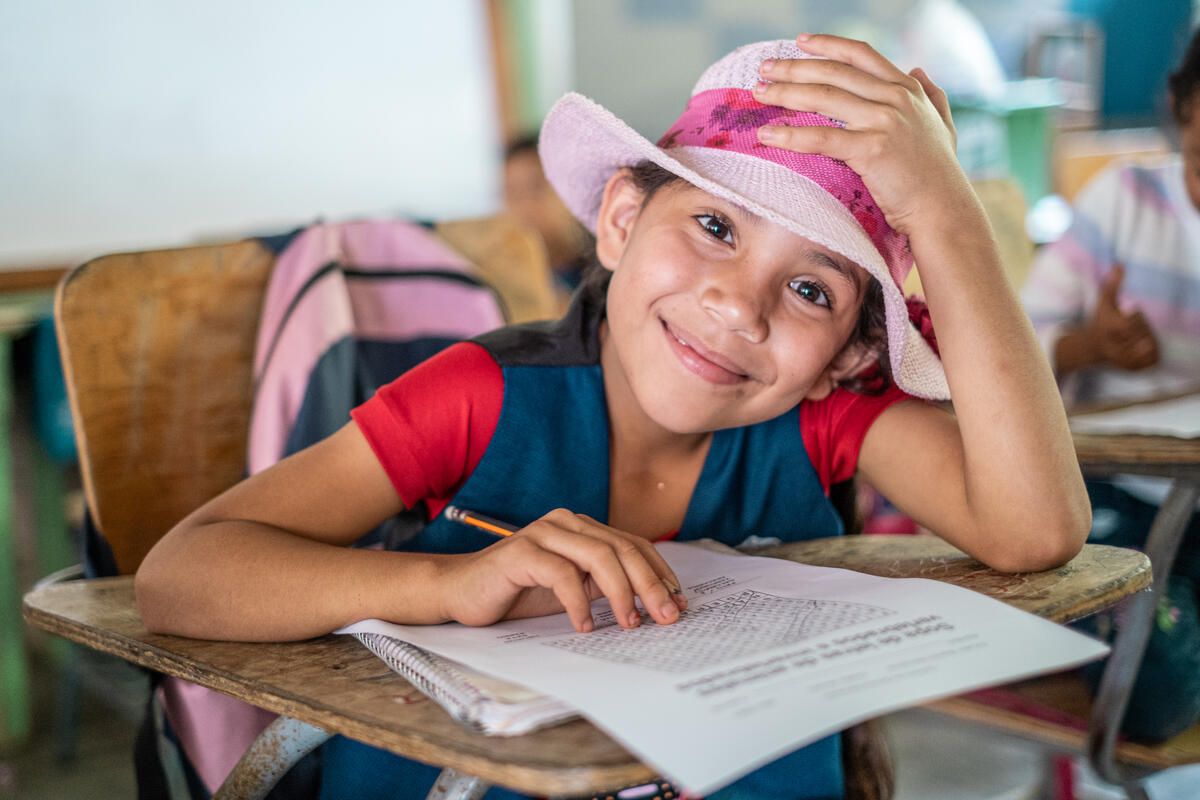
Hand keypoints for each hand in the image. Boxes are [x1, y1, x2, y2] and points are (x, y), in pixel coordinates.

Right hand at [437, 509, 687, 632]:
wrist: (460, 591)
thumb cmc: (517, 592)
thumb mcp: (571, 588)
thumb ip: (604, 585)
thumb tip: (654, 601)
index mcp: (581, 527)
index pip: (633, 544)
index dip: (660, 573)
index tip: (678, 602)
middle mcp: (566, 522)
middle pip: (622, 548)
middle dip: (651, 584)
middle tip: (666, 616)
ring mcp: (543, 533)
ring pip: (599, 556)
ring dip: (622, 593)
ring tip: (630, 624)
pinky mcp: (521, 552)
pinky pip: (562, 574)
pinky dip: (579, 603)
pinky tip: (584, 627)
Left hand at [753, 33, 971, 237]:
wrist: (943, 209)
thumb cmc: (939, 173)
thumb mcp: (942, 124)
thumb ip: (931, 94)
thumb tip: (918, 69)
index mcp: (908, 89)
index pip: (860, 55)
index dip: (827, 45)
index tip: (799, 42)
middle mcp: (895, 98)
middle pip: (833, 73)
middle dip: (793, 68)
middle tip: (765, 68)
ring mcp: (883, 122)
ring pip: (822, 98)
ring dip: (785, 93)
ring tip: (758, 93)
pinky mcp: (871, 150)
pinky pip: (821, 138)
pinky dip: (789, 136)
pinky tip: (766, 135)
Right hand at [1086, 266, 1158, 369]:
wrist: (1091, 347)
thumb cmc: (1100, 320)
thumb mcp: (1104, 302)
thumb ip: (1112, 284)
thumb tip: (1119, 265)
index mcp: (1107, 331)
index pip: (1131, 323)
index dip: (1135, 317)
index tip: (1130, 315)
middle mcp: (1112, 348)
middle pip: (1143, 334)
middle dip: (1142, 328)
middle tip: (1131, 327)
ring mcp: (1121, 360)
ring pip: (1149, 347)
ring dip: (1147, 339)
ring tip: (1136, 337)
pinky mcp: (1129, 368)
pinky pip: (1151, 359)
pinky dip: (1151, 353)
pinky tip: (1141, 347)